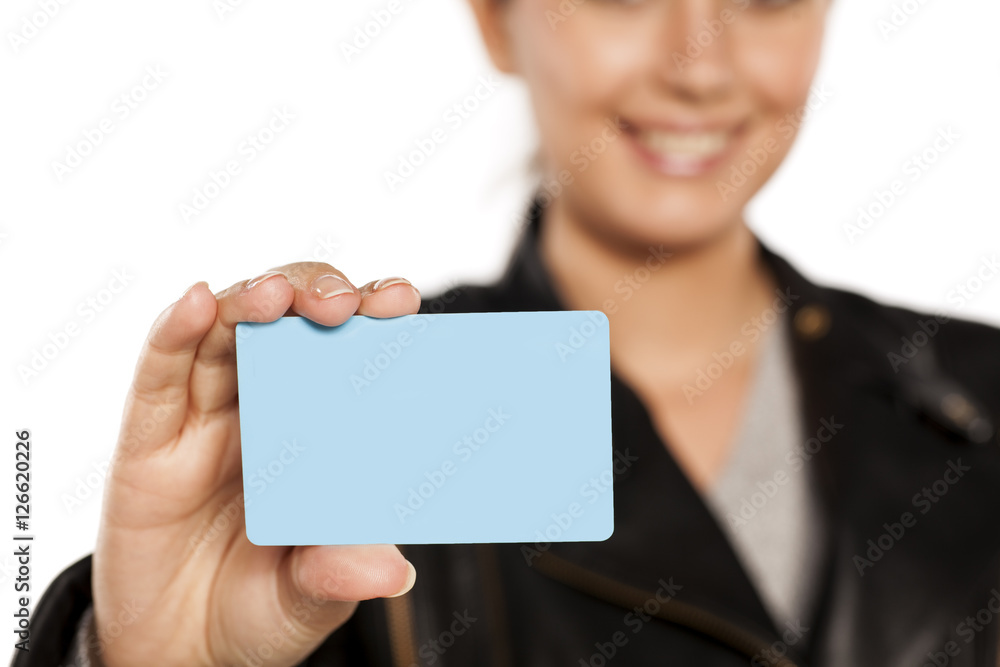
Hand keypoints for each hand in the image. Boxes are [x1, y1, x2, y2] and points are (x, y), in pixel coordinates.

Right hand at [92, 263, 420, 665]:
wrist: (181, 651)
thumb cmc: (259, 608)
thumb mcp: (309, 598)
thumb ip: (340, 576)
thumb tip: (393, 571)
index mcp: (318, 433)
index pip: (347, 354)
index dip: (371, 319)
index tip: (401, 301)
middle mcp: (265, 409)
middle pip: (289, 322)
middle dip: (318, 294)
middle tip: (346, 304)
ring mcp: (206, 416)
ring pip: (226, 329)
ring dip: (253, 298)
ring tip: (278, 294)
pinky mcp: (149, 436)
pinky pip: (160, 370)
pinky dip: (175, 329)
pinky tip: (197, 302)